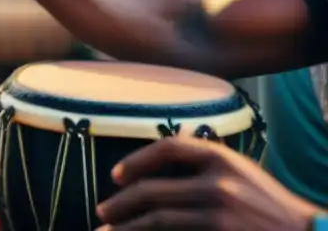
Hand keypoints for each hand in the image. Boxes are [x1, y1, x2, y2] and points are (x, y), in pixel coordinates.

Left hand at [96, 136, 318, 230]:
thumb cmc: (268, 204)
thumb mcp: (240, 171)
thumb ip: (205, 162)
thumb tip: (160, 158)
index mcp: (221, 157)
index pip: (167, 147)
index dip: (136, 160)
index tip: (115, 175)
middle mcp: (219, 182)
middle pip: (153, 191)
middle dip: (120, 204)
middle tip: (102, 214)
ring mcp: (221, 213)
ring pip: (159, 220)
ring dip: (127, 228)